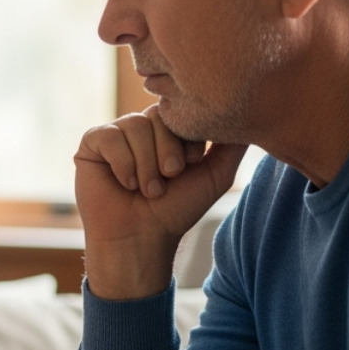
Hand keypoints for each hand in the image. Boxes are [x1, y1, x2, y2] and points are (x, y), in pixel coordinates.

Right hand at [74, 104, 246, 297]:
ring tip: (146, 190)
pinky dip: (122, 164)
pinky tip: (125, 184)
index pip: (179, 111)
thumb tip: (256, 113)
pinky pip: (109, 137)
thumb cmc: (176, 210)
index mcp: (168, 130)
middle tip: (167, 180)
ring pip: (134, 126)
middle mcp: (142, 127)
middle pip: (157, 115)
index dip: (187, 140)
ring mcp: (116, 133)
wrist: (140, 238)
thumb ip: (232, 145)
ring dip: (145, 165)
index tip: (188, 168)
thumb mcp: (215, 175)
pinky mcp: (92, 144)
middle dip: (167, 152)